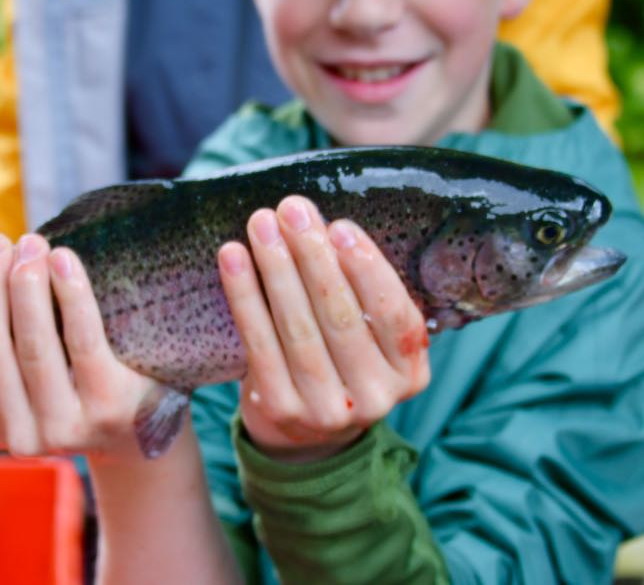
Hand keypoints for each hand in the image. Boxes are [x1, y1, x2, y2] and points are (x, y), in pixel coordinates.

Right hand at [0, 233, 157, 462]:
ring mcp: (64, 427)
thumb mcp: (20, 379)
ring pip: (33, 344)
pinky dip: (71, 292)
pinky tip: (64, 260)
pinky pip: (82, 339)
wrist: (138, 426)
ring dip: (27, 283)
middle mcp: (18, 436)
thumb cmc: (68, 383)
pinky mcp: (108, 406)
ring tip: (32, 244)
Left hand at [218, 196, 430, 462]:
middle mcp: (376, 396)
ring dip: (276, 267)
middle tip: (291, 210)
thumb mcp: (367, 335)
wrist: (304, 433)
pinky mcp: (281, 410)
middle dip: (313, 256)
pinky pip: (259, 342)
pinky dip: (244, 295)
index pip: (395, 316)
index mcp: (409, 372)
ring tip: (261, 224)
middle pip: (341, 316)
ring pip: (298, 326)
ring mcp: (328, 409)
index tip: (339, 226)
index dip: (367, 269)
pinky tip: (233, 257)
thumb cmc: (338, 360)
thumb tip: (319, 225)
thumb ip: (356, 290)